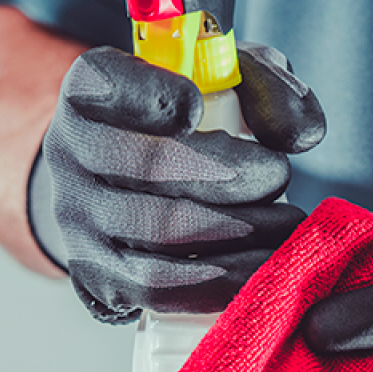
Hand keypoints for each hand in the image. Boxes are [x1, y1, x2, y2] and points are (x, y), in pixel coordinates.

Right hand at [38, 43, 324, 322]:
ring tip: (284, 223)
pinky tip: (262, 268)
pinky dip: (222, 281)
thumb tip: (303, 134)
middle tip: (279, 176)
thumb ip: (265, 88)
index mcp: (92, 90)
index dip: (154, 96)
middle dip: (235, 174)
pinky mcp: (98, 275)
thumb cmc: (185, 130)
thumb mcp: (223, 85)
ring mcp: (78, 220)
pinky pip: (160, 287)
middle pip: (153, 165)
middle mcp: (69, 153)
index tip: (198, 108)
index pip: (106, 84)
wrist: (127, 190)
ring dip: (241, 230)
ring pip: (160, 232)